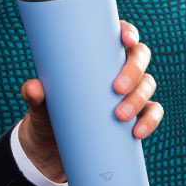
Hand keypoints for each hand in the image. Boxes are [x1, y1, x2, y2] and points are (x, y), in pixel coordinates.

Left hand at [18, 20, 163, 182]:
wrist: (50, 152)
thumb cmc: (47, 116)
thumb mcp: (39, 106)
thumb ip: (34, 95)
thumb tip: (33, 88)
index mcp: (97, 55)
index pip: (118, 35)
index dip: (129, 33)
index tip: (125, 40)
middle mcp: (117, 70)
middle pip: (139, 57)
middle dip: (134, 70)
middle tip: (117, 88)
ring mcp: (128, 93)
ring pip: (147, 85)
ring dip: (139, 97)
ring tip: (120, 116)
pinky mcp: (134, 117)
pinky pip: (152, 113)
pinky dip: (150, 121)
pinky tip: (138, 131)